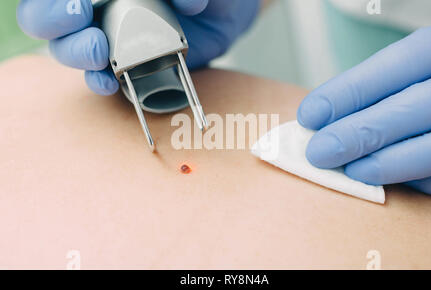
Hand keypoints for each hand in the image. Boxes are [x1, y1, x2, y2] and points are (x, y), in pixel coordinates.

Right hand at [17, 0, 259, 94]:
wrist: (222, 13)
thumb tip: (189, 3)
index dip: (53, 0)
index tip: (77, 3)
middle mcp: (98, 9)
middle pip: (46, 17)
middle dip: (52, 19)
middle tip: (78, 17)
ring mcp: (108, 39)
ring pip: (68, 49)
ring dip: (76, 52)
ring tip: (99, 52)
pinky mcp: (124, 67)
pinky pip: (99, 78)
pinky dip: (99, 82)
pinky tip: (109, 82)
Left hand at [297, 16, 430, 196]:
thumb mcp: (418, 63)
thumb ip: (380, 85)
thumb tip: (323, 118)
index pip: (398, 64)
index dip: (350, 92)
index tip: (311, 115)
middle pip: (417, 106)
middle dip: (361, 133)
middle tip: (320, 152)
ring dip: (389, 162)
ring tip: (352, 170)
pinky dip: (421, 180)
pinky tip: (390, 176)